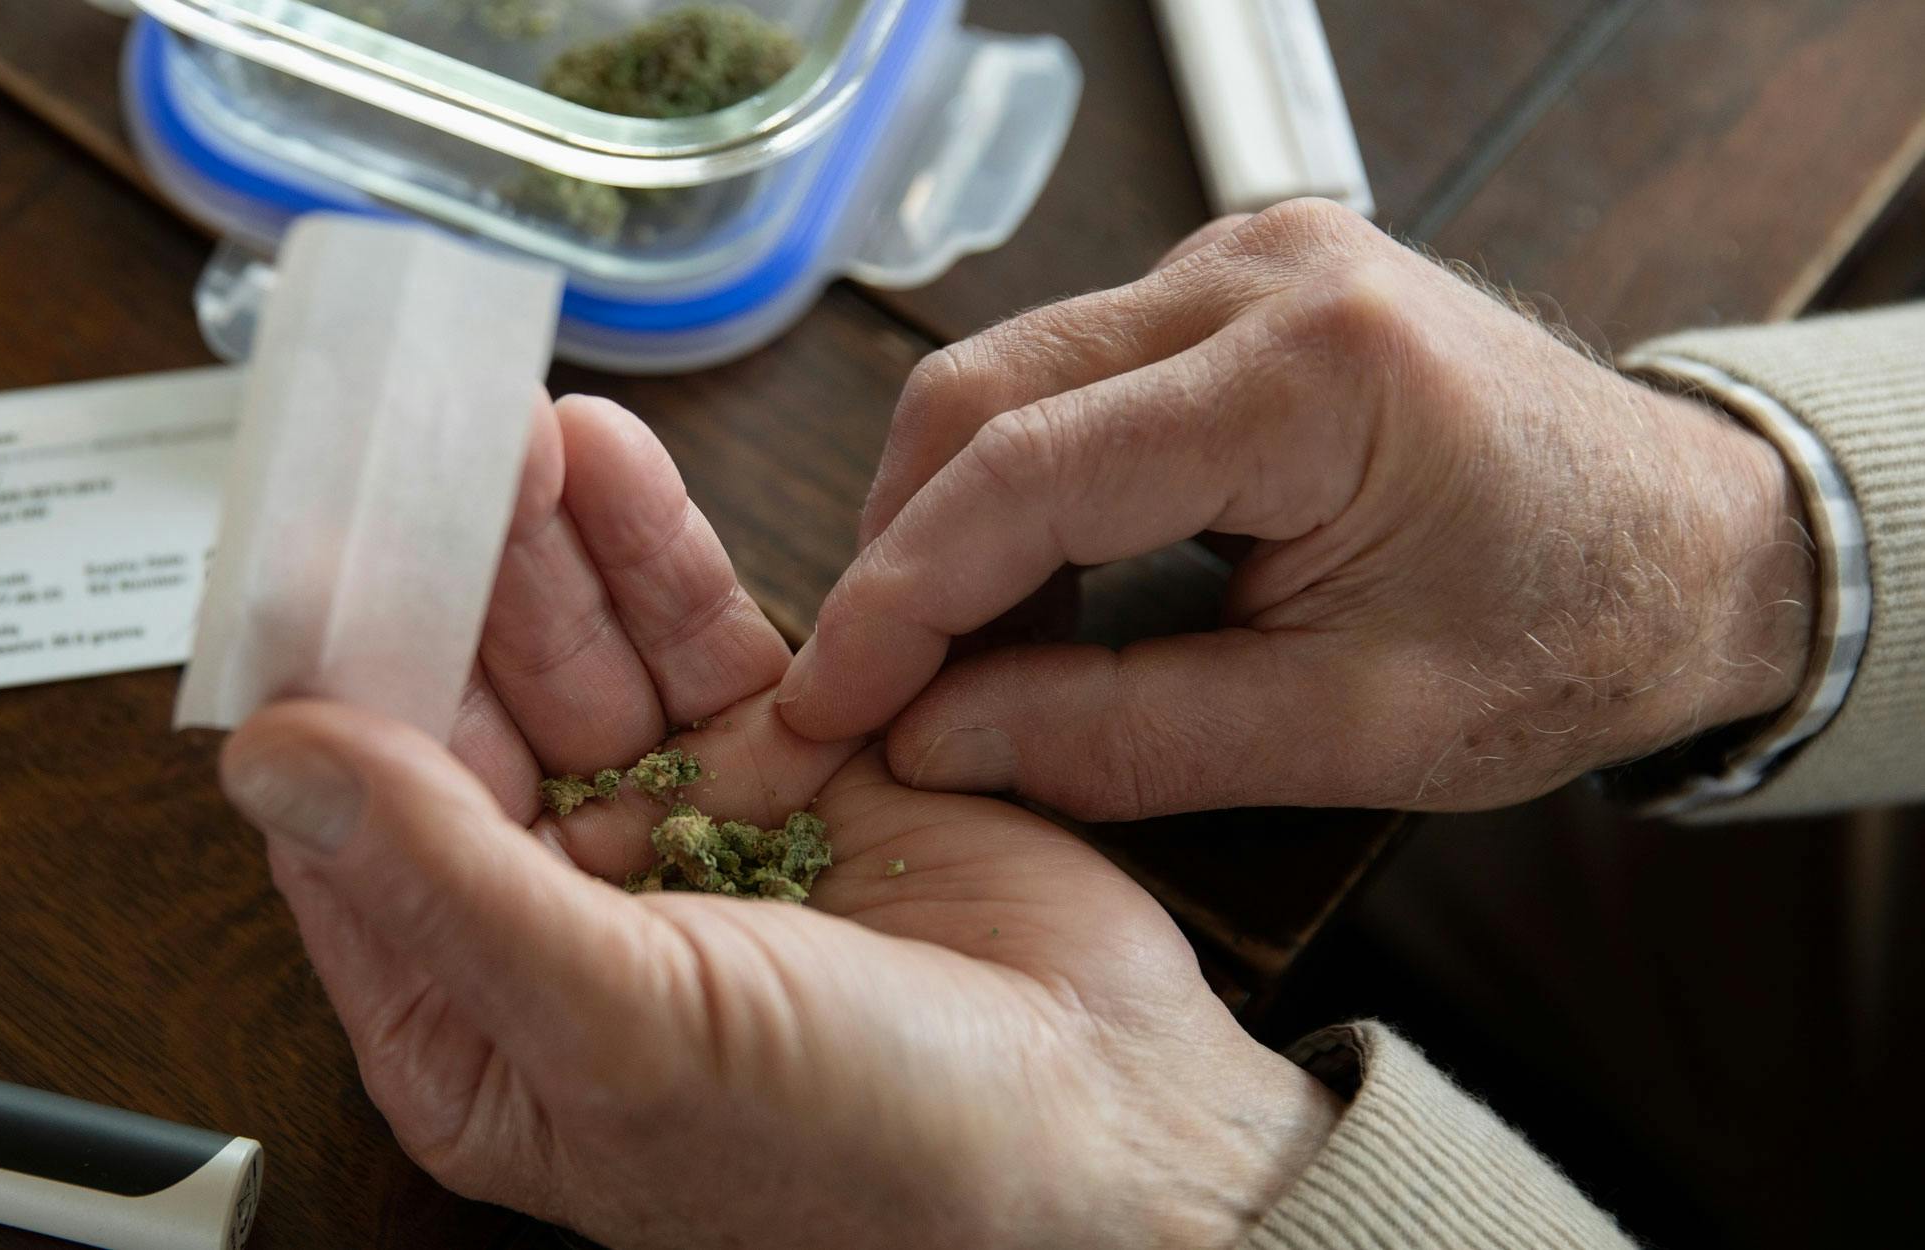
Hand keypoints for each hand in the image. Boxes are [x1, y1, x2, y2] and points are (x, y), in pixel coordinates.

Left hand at [221, 396, 1336, 1248]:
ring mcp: (680, 831)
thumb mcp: (624, 1027)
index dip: (324, 695)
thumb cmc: (865, 1154)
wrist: (1114, 1143)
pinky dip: (651, 550)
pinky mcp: (789, 760)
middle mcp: (560, 921)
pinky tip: (606, 463)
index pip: (355, 832)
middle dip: (440, 587)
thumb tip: (269, 760)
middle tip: (413, 450)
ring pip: (577, 658)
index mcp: (475, 1026)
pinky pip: (695, 637)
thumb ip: (443, 884)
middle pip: (464, 718)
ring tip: (506, 425)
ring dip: (539, 546)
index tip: (300, 559)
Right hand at [776, 198, 1816, 817]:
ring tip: (939, 656)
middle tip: (864, 691)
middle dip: (899, 551)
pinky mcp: (1232, 285)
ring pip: (1008, 374)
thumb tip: (933, 739)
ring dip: (947, 517)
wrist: (1695, 544)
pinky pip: (1066, 373)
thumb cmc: (1561, 636)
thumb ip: (1125, 737)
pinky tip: (1017, 587)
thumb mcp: (1350, 728)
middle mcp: (1260, 274)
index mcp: (1309, 372)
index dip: (898, 597)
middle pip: (984, 393)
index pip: (1024, 471)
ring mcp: (1244, 261)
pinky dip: (1014, 484)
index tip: (824, 704)